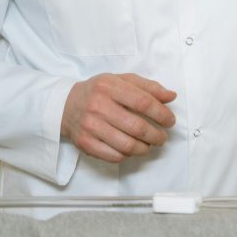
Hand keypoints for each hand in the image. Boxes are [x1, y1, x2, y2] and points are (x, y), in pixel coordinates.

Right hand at [61, 73, 176, 163]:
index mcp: (110, 87)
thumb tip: (171, 96)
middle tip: (162, 137)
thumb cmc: (99, 92)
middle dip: (156, 135)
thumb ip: (148, 87)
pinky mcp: (85, 143)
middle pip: (137, 127)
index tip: (170, 121)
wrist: (65, 105)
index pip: (143, 102)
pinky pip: (113, 156)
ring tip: (150, 145)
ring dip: (145, 148)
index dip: (162, 114)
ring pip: (127, 145)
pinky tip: (132, 149)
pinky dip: (128, 155)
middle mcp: (98, 106)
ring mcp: (90, 126)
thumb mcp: (122, 80)